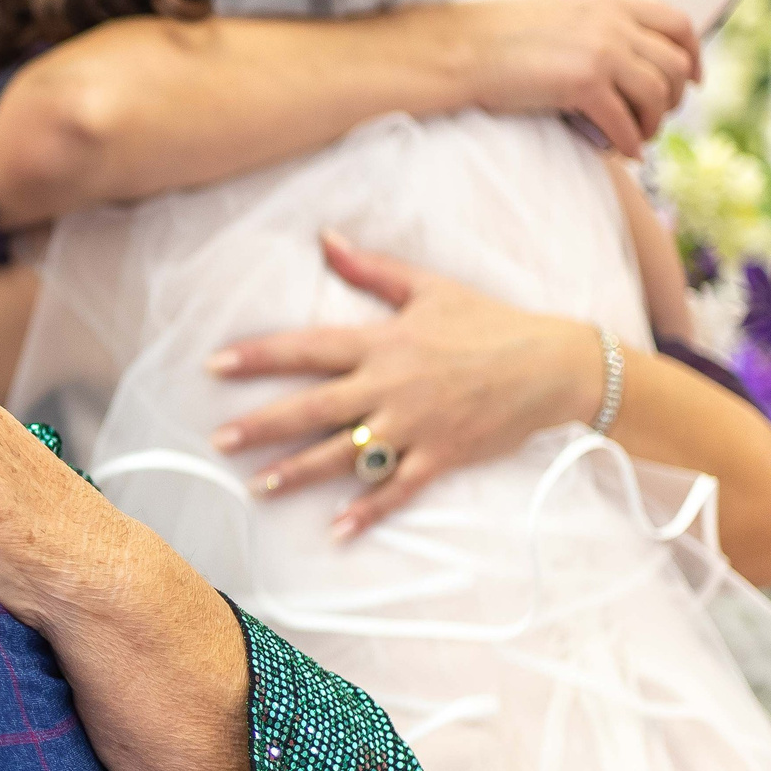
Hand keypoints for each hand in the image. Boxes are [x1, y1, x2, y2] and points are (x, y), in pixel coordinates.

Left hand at [210, 231, 599, 538]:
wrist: (555, 364)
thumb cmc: (490, 321)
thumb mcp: (429, 287)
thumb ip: (371, 269)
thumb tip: (324, 239)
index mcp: (383, 343)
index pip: (306, 349)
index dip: (258, 356)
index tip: (214, 365)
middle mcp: (391, 386)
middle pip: (313, 408)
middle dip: (262, 425)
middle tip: (217, 440)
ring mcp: (415, 426)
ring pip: (345, 454)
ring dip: (297, 473)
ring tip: (255, 487)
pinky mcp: (441, 457)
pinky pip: (397, 489)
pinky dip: (368, 512)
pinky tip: (337, 532)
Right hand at [445, 0, 697, 156]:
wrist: (458, 50)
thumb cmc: (494, 38)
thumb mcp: (556, 14)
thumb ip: (592, 25)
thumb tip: (619, 57)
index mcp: (607, 1)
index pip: (677, 24)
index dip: (694, 56)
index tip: (691, 80)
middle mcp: (612, 22)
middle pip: (675, 63)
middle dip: (675, 96)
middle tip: (659, 116)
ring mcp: (601, 51)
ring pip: (658, 93)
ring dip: (654, 122)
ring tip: (639, 137)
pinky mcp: (583, 82)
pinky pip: (625, 120)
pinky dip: (630, 141)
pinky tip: (623, 151)